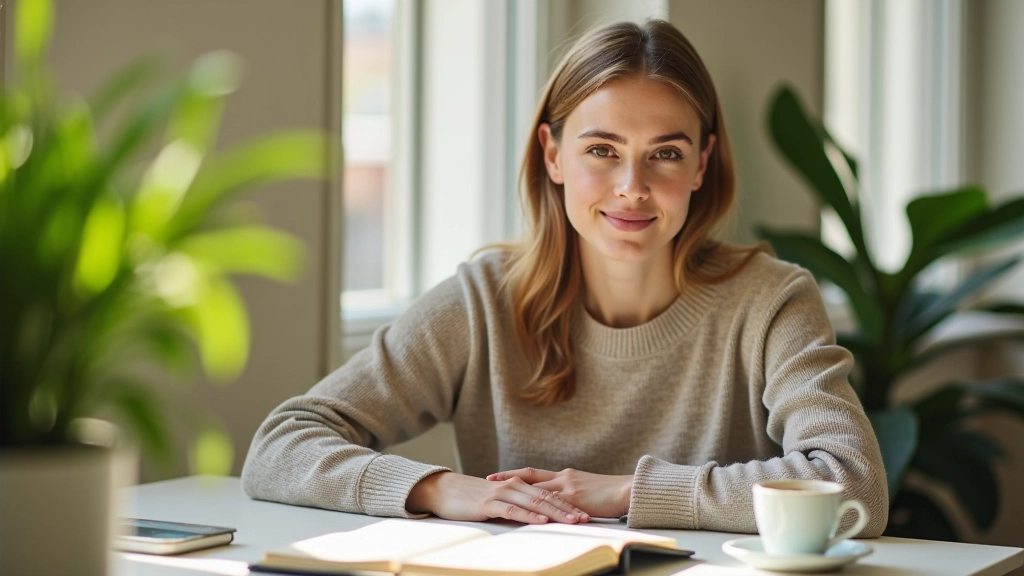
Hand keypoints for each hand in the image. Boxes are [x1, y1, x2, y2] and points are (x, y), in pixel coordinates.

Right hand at [406, 471, 589, 524]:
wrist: (446, 491)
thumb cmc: (473, 498)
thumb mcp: (500, 501)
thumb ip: (519, 505)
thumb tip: (538, 517)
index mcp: (519, 484)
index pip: (549, 494)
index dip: (568, 503)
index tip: (585, 512)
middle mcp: (514, 485)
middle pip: (547, 497)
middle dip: (568, 508)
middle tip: (585, 518)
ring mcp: (502, 493)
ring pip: (534, 502)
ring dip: (554, 512)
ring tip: (571, 520)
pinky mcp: (490, 503)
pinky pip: (513, 509)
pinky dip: (529, 515)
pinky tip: (540, 520)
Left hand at [487, 468, 632, 518]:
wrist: (628, 490)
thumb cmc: (611, 492)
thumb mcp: (587, 488)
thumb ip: (571, 492)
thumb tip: (559, 501)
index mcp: (565, 475)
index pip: (534, 473)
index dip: (515, 474)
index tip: (498, 475)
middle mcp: (563, 478)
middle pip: (530, 478)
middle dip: (508, 479)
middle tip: (489, 480)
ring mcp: (568, 488)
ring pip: (537, 491)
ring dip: (519, 496)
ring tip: (502, 498)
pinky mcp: (575, 499)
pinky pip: (552, 505)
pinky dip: (538, 510)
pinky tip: (525, 514)